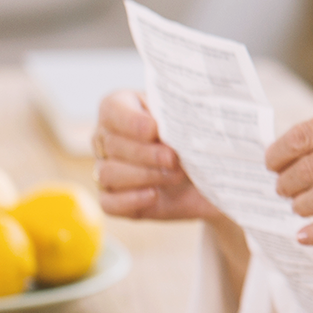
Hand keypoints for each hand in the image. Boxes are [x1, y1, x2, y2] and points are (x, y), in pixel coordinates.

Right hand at [93, 90, 223, 220]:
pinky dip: (131, 200)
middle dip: (146, 153)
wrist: (207, 174)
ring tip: (176, 176)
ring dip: (145, 175)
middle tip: (174, 158)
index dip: (131, 121)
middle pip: (112, 145)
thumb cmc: (193, 138)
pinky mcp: (112, 200)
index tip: (154, 130)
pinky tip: (154, 195)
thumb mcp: (190, 122)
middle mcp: (106, 138)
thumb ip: (179, 116)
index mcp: (121, 109)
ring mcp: (105, 170)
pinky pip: (109, 203)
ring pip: (108, 173)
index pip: (112, 110)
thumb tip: (182, 123)